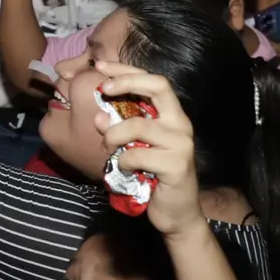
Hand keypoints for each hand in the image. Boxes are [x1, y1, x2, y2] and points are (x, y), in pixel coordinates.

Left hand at [92, 63, 202, 240]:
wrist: (176, 214)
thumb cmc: (152, 177)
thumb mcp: (133, 147)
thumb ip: (120, 130)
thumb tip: (97, 116)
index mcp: (171, 115)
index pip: (153, 80)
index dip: (126, 70)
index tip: (101, 66)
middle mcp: (180, 124)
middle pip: (159, 86)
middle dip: (126, 81)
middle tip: (102, 89)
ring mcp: (181, 143)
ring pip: (139, 124)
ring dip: (114, 134)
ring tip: (107, 147)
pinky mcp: (177, 165)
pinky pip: (138, 154)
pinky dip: (123, 161)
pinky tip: (125, 169)